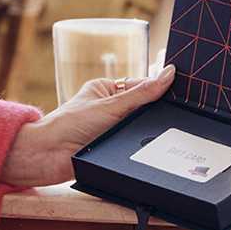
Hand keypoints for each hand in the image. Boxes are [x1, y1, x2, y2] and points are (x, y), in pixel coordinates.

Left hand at [0, 64, 175, 188]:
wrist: (47, 156)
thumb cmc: (69, 124)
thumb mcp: (111, 105)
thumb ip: (142, 92)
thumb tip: (168, 73)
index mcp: (106, 90)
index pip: (140, 86)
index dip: (158, 89)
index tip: (182, 92)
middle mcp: (109, 109)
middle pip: (142, 109)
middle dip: (154, 114)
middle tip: (180, 115)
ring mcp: (110, 130)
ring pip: (139, 129)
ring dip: (146, 133)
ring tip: (165, 134)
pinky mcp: (111, 151)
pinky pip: (133, 148)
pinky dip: (141, 149)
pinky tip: (153, 149)